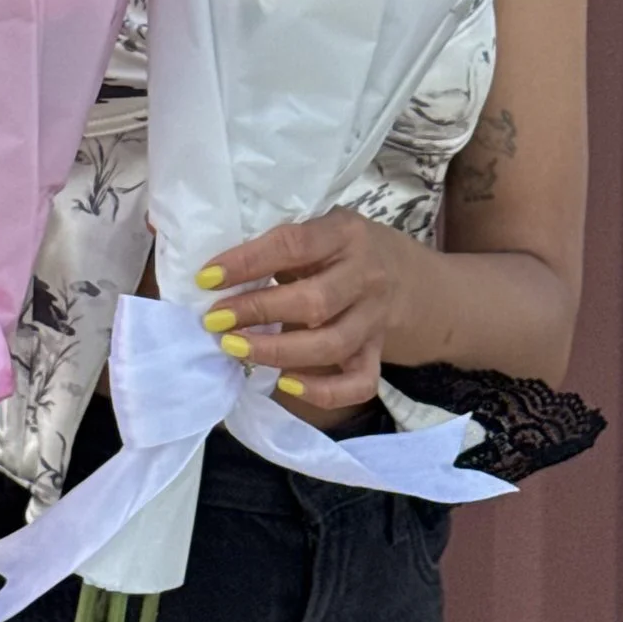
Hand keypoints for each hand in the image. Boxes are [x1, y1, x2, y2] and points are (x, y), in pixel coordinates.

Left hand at [195, 209, 433, 409]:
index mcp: (346, 234)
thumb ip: (286, 246)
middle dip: (257, 311)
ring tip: (234, 347)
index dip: (247, 262)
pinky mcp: (378, 353)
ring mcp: (375, 319)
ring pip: (331, 345)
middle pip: (313, 301)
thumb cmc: (348, 250)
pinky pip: (357, 382)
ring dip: (277, 351)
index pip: (293, 245)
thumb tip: (221, 273)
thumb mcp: (324, 230)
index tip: (207, 278)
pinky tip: (285, 384)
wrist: (415, 279)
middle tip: (215, 318)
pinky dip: (321, 391)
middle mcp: (366, 275)